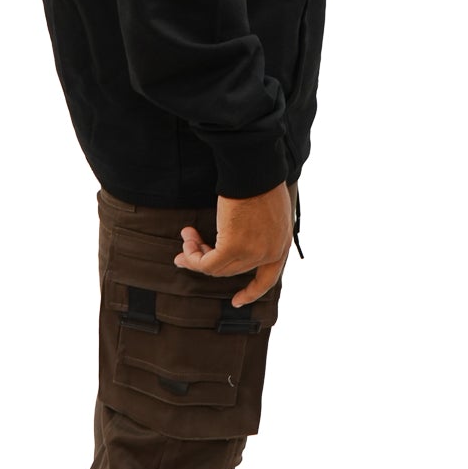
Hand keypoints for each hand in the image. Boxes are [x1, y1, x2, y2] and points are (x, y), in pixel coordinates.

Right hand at [173, 181, 294, 306]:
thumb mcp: (270, 209)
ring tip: (186, 237)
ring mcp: (252, 252)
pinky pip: (207, 263)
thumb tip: (239, 237)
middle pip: (233, 270)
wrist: (254, 168)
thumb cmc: (260, 179)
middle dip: (208, 261)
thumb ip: (261, 229)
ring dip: (197, 255)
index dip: (252, 292)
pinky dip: (193, 256)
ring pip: (217, 268)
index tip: (237, 300)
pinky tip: (186, 240)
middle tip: (188, 249)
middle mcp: (269, 253)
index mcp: (281, 244)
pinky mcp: (233, 247)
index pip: (267, 279)